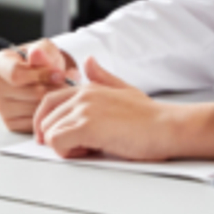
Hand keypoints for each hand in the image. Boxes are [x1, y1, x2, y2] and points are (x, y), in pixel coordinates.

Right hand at [0, 37, 73, 131]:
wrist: (42, 77)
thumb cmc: (42, 61)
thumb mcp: (46, 50)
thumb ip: (43, 51)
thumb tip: (36, 55)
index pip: (16, 74)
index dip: (42, 75)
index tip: (59, 74)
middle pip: (30, 93)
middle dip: (52, 89)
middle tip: (66, 85)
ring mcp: (1, 106)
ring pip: (35, 109)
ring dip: (53, 102)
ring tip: (60, 93)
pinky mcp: (10, 122)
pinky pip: (35, 123)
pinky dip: (48, 115)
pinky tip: (52, 104)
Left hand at [34, 59, 213, 160]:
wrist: (168, 126)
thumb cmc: (150, 116)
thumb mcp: (123, 90)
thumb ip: (103, 78)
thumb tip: (89, 61)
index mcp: (88, 89)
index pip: (49, 102)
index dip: (45, 122)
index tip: (50, 138)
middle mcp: (82, 96)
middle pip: (45, 120)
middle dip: (56, 137)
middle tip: (80, 146)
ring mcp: (83, 110)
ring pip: (48, 132)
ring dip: (64, 146)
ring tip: (89, 148)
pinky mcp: (86, 127)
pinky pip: (56, 143)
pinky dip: (67, 152)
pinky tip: (88, 151)